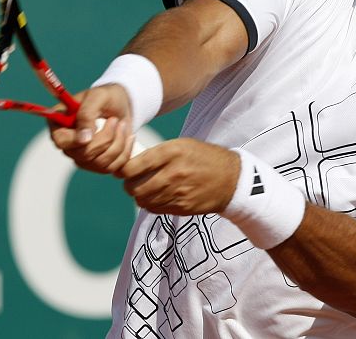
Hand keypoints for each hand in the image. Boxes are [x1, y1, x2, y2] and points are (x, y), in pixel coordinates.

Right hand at [49, 84, 135, 173]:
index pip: (61, 142)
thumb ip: (86, 115)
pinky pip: (113, 168)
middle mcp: (69, 145)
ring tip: (122, 125)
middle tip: (115, 120)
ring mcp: (83, 157)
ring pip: (100, 163)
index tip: (95, 129)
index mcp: (60, 125)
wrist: (122, 105)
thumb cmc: (106, 97)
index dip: (76, 140)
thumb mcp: (97, 97)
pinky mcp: (99, 165)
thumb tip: (83, 139)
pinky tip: (128, 137)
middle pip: (84, 155)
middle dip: (106, 138)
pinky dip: (125, 152)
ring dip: (118, 142)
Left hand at [120, 138, 240, 214]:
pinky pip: (156, 209)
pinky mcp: (182, 208)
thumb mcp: (182, 145)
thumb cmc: (204, 157)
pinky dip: (151, 204)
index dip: (124, 170)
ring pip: (143, 200)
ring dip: (139, 196)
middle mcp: (173, 173)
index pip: (134, 166)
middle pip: (135, 187)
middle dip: (129, 185)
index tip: (125, 169)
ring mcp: (177, 193)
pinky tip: (156, 196)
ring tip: (144, 189)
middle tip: (131, 182)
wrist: (231, 179)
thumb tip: (132, 161)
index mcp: (171, 152)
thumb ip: (158, 153)